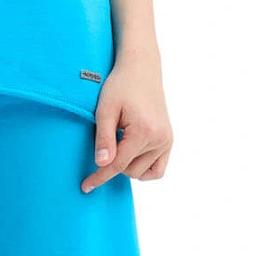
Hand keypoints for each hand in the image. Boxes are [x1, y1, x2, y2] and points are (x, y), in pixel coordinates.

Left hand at [80, 52, 173, 191]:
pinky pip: (157, 169)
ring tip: (119, 141)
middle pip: (129, 170)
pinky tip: (131, 154)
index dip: (99, 176)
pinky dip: (143, 168)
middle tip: (107, 139)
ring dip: (127, 165)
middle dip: (114, 163)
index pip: (118, 165)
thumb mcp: (104, 109)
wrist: (141, 69)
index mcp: (144, 131)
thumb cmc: (120, 85)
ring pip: (142, 172)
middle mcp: (160, 139)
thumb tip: (102, 164)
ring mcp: (167, 140)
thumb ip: (103, 138)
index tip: (85, 187)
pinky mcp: (169, 140)